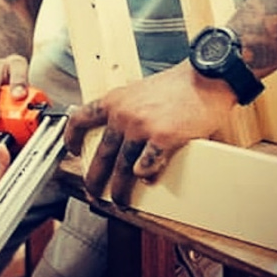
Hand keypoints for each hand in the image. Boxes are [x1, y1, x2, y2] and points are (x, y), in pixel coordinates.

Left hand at [64, 61, 235, 204]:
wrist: (204, 78)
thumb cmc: (177, 85)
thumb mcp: (139, 91)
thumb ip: (127, 110)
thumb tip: (120, 136)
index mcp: (115, 100)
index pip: (81, 118)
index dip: (72, 137)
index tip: (73, 150)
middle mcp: (124, 114)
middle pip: (102, 154)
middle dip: (95, 178)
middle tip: (93, 191)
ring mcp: (142, 127)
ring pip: (123, 166)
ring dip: (120, 188)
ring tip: (120, 199)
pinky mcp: (163, 138)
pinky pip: (148, 165)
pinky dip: (146, 176)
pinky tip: (146, 180)